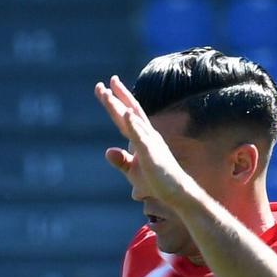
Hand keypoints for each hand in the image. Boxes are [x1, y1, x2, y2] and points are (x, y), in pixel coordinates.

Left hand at [96, 74, 197, 207]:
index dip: (114, 102)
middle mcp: (147, 135)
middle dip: (115, 96)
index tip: (102, 89)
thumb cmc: (156, 182)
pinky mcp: (151, 153)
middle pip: (129, 111)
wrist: (174, 193)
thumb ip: (121, 161)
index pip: (125, 117)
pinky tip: (126, 113)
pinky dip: (133, 124)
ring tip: (108, 91)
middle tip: (101, 84)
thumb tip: (108, 151)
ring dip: (120, 104)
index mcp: (141, 138)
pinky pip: (141, 136)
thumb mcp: (132, 172)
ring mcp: (150, 142)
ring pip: (133, 119)